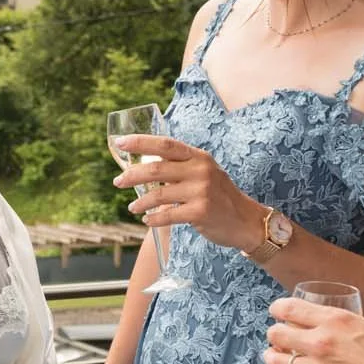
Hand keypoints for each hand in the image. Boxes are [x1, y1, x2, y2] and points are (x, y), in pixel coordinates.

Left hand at [113, 134, 263, 249]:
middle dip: (132, 175)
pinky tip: (147, 220)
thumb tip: (142, 167)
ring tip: (132, 207)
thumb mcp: (203, 173)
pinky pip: (168, 215)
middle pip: (157, 169)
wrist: (245, 220)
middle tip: (118, 182)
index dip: (140, 142)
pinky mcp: (200, 212)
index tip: (120, 143)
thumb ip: (179, 167)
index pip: (165, 144)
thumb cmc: (219, 196)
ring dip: (141, 202)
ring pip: (159, 195)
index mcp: (198, 156)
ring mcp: (201, 191)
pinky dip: (154, 219)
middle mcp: (200, 170)